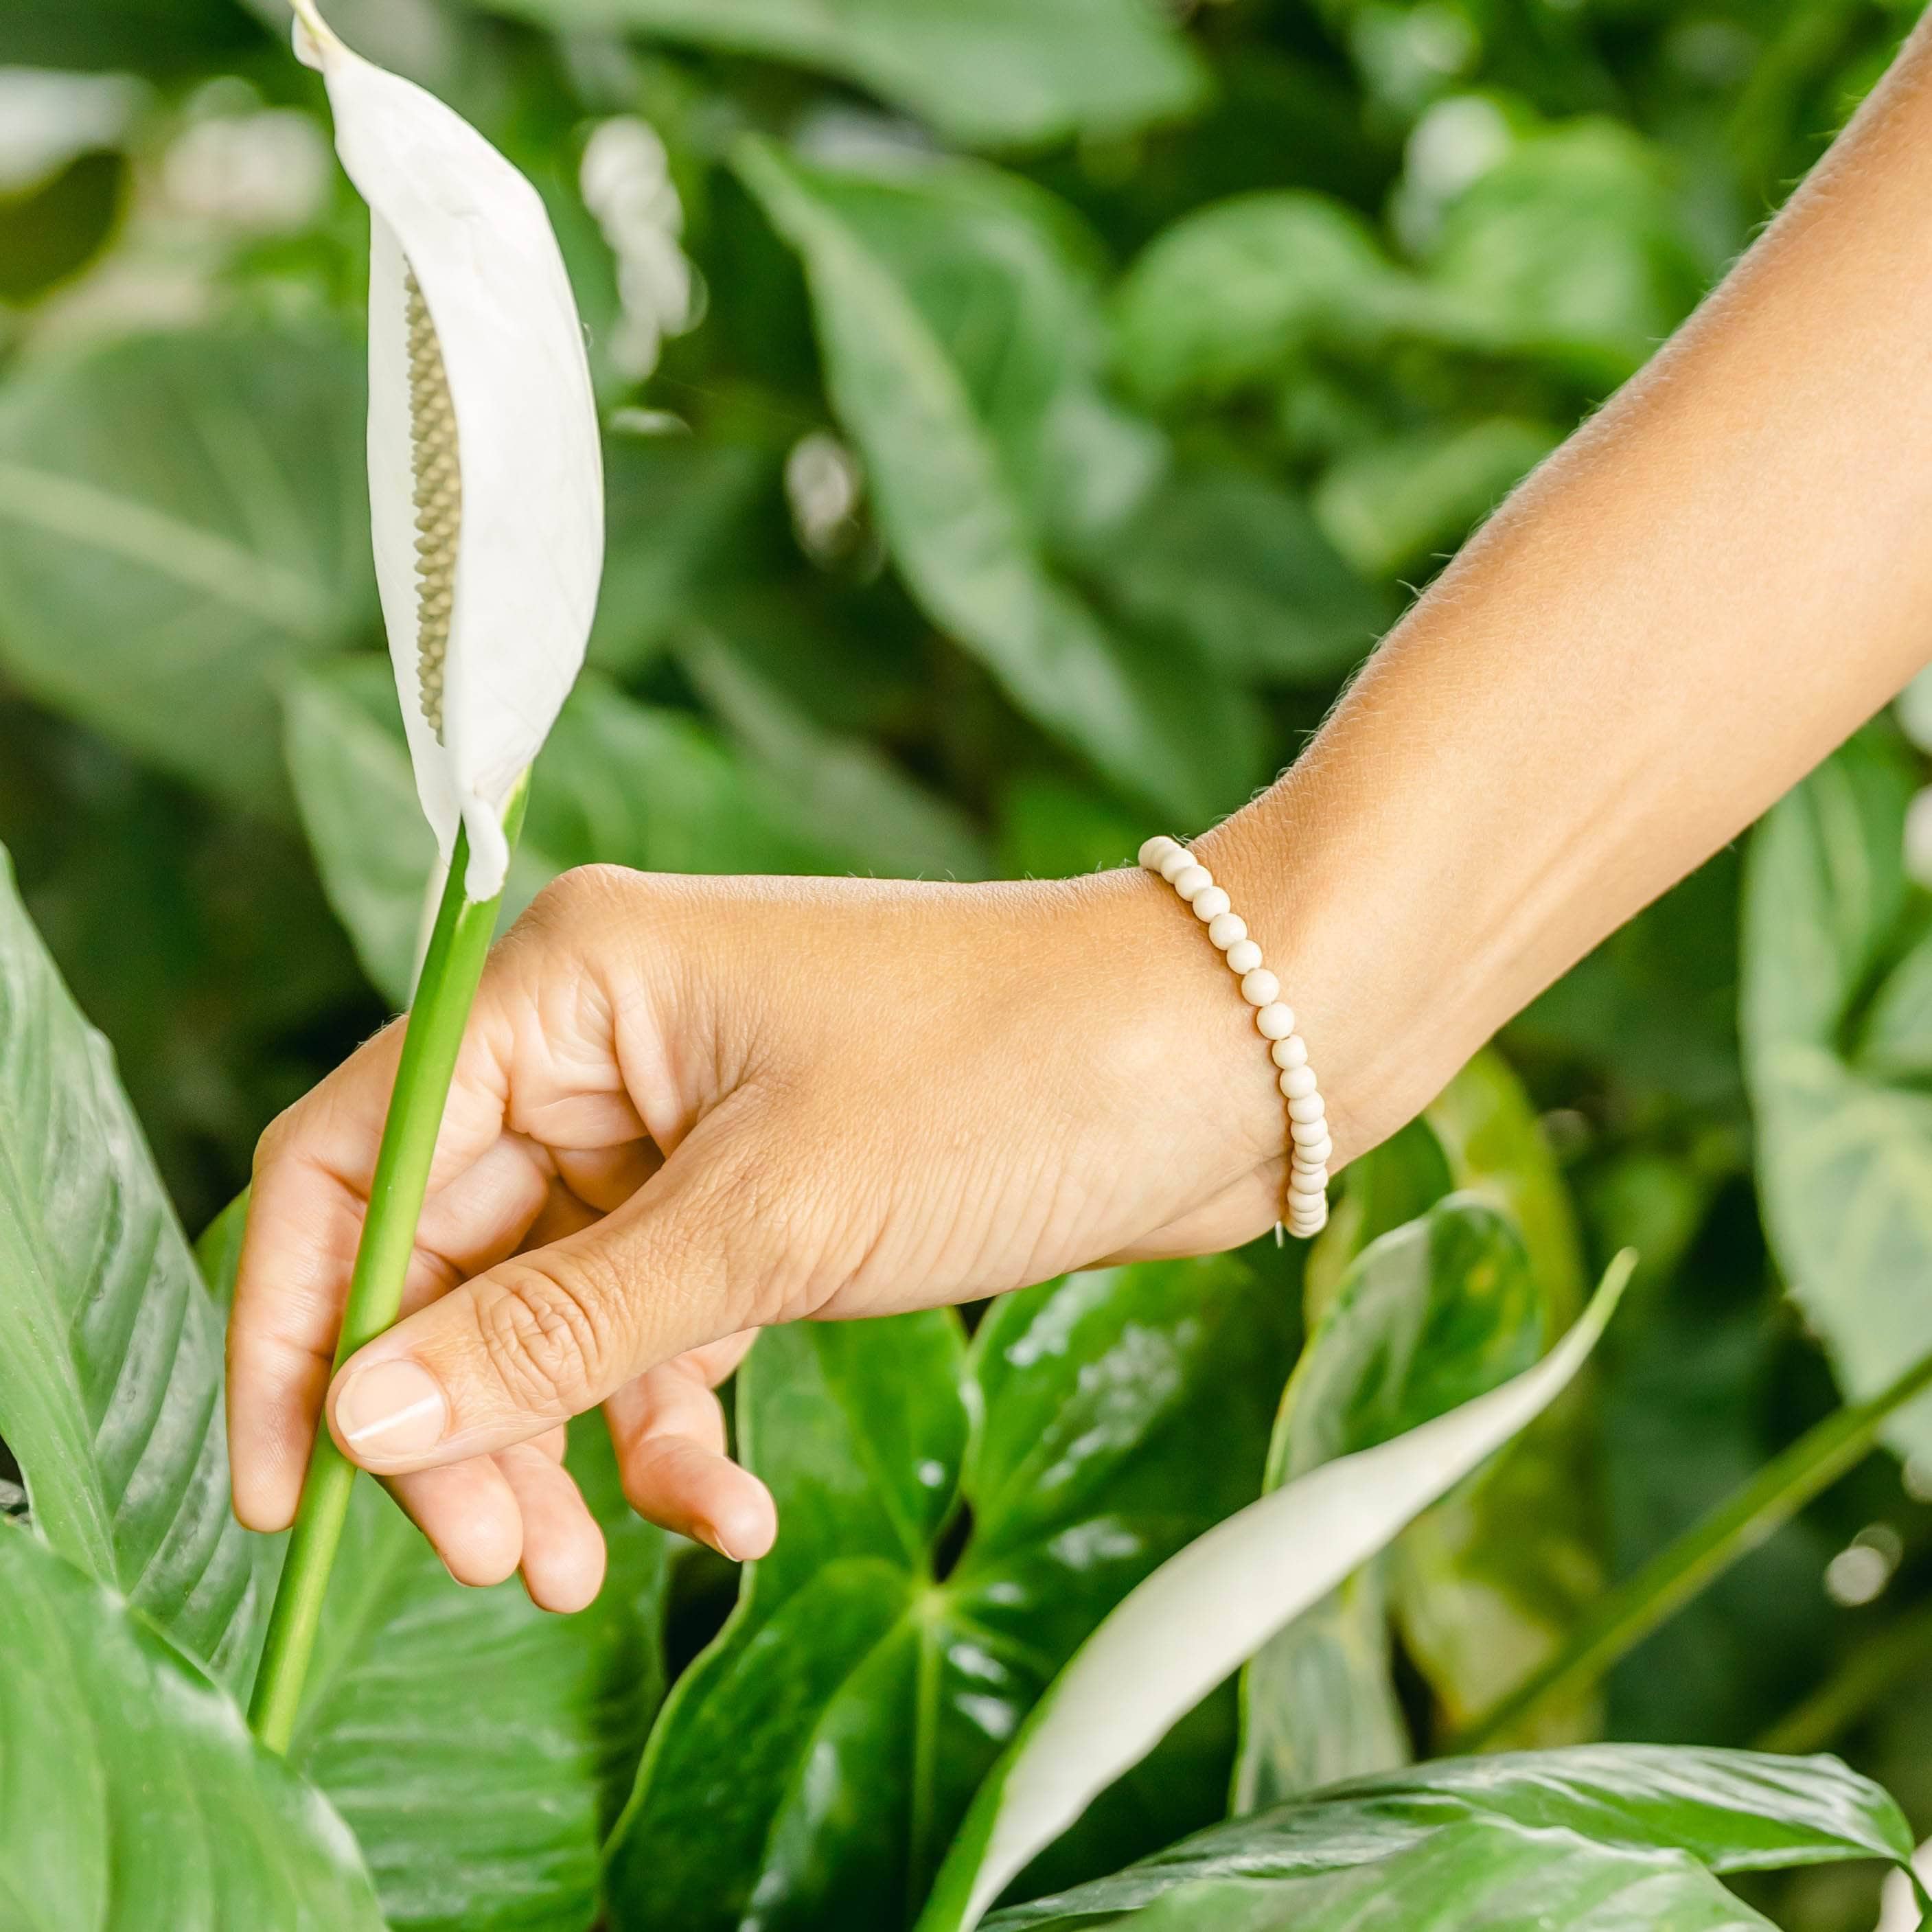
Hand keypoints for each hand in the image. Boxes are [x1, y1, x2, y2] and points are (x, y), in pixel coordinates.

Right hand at [227, 859, 1313, 1605]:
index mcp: (570, 986)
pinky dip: (669, 1419)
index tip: (289, 1492)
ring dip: (562, 1440)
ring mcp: (682, 1120)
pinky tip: (721, 1508)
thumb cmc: (1004, 1077)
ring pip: (551, 1309)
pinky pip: (659, 1323)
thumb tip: (364, 1418)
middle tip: (498, 1563)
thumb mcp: (769, 1218)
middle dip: (458, 1418)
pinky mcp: (758, 1189)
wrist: (1215, 1056)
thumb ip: (559, 1324)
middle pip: (447, 1254)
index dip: (300, 1327)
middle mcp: (603, 1043)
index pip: (355, 1157)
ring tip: (587, 1571)